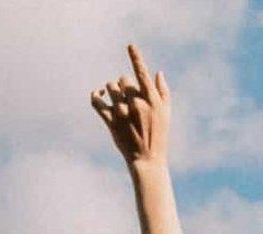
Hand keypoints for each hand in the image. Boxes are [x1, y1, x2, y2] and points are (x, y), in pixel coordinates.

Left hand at [90, 44, 169, 166]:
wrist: (147, 158)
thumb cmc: (159, 134)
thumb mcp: (166, 113)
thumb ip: (163, 91)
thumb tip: (157, 72)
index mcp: (151, 100)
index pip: (142, 74)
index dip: (136, 58)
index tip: (130, 45)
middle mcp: (136, 104)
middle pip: (123, 80)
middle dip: (124, 84)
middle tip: (128, 96)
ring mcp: (122, 112)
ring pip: (110, 87)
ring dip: (112, 89)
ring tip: (116, 98)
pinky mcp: (110, 121)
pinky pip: (96, 102)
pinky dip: (95, 95)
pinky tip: (98, 94)